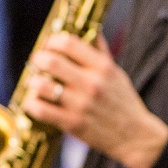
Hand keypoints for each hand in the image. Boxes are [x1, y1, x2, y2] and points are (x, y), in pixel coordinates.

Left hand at [22, 33, 167, 167]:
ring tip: (35, 83)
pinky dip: (32, 104)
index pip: (69, 43)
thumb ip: (101, 52)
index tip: (49, 45)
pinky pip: (42, 110)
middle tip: (37, 62)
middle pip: (51, 62)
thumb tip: (91, 31)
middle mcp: (91, 83)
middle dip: (38, 59)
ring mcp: (81, 105)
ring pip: (42, 86)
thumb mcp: (117, 74)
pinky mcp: (73, 124)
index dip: (53, 41)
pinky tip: (34, 102)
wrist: (135, 137)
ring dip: (33, 82)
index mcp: (103, 67)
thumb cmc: (124, 103)